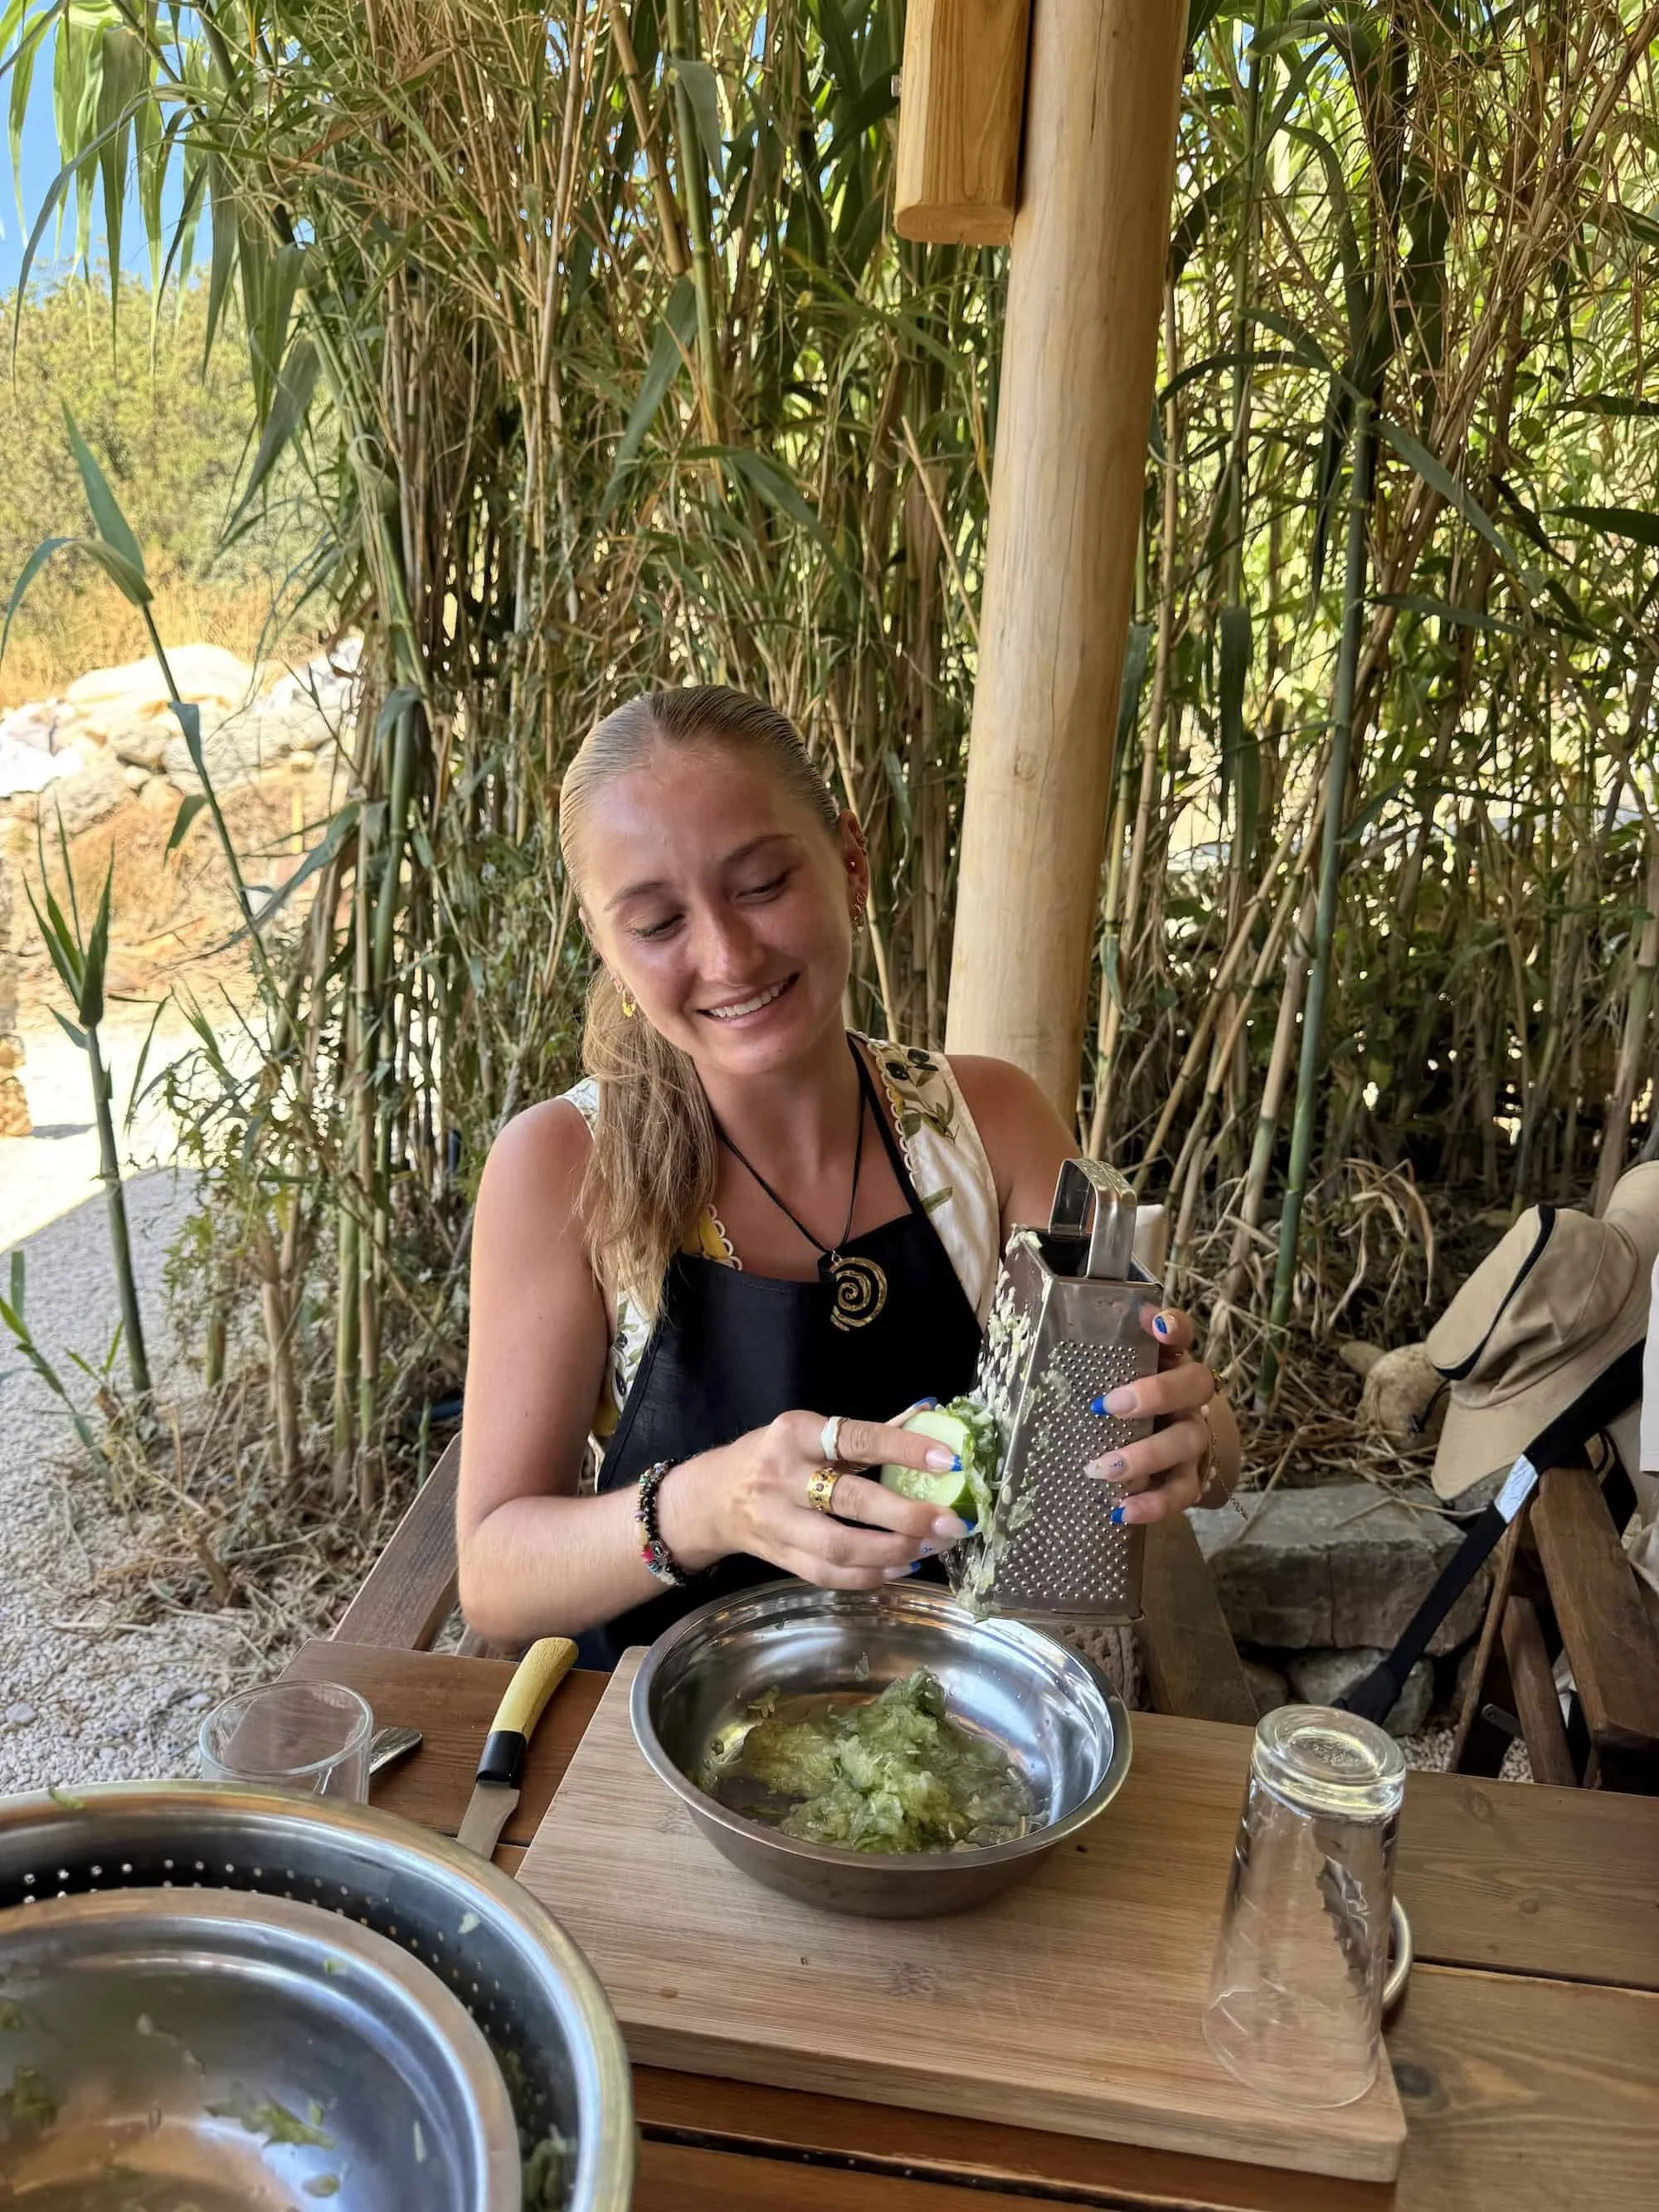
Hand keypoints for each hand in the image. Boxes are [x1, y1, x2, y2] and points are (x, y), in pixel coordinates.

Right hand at [661, 1408, 973, 1589]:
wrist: (712, 1497)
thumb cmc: (774, 1456)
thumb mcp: (809, 1432)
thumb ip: (863, 1435)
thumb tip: (930, 1417)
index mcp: (795, 1434)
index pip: (855, 1439)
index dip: (903, 1450)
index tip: (947, 1462)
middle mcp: (782, 1477)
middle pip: (848, 1502)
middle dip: (905, 1516)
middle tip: (949, 1523)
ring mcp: (777, 1523)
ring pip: (839, 1548)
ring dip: (892, 1551)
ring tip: (931, 1546)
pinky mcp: (779, 1559)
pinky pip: (828, 1575)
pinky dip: (869, 1576)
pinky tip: (901, 1566)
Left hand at [1083, 1305, 1231, 1524]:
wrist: (1165, 1448)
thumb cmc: (1127, 1402)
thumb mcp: (1115, 1376)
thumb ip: (1103, 1354)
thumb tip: (1086, 1324)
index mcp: (1170, 1361)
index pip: (1182, 1332)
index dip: (1174, 1326)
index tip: (1157, 1326)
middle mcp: (1189, 1396)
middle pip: (1194, 1385)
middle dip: (1156, 1393)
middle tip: (1109, 1406)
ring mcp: (1194, 1437)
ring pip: (1186, 1442)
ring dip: (1145, 1455)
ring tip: (1104, 1469)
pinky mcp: (1190, 1478)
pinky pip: (1181, 1492)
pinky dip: (1153, 1503)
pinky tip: (1122, 1511)